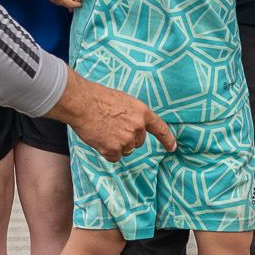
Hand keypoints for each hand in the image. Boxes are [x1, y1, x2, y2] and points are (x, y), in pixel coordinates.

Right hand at [45, 70, 175, 161]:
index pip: (160, 128)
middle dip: (127, 138)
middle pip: (138, 142)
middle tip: (111, 127)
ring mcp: (126, 139)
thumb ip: (132, 115)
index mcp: (142, 112)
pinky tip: (99, 139)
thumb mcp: (123, 101)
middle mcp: (138, 127)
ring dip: (116, 145)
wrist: (82, 103)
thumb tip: (132, 127)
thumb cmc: (98, 98)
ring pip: (126, 150)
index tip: (172, 148)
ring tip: (103, 131)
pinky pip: (114, 157)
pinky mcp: (113, 149)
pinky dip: (107, 152)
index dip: (167, 140)